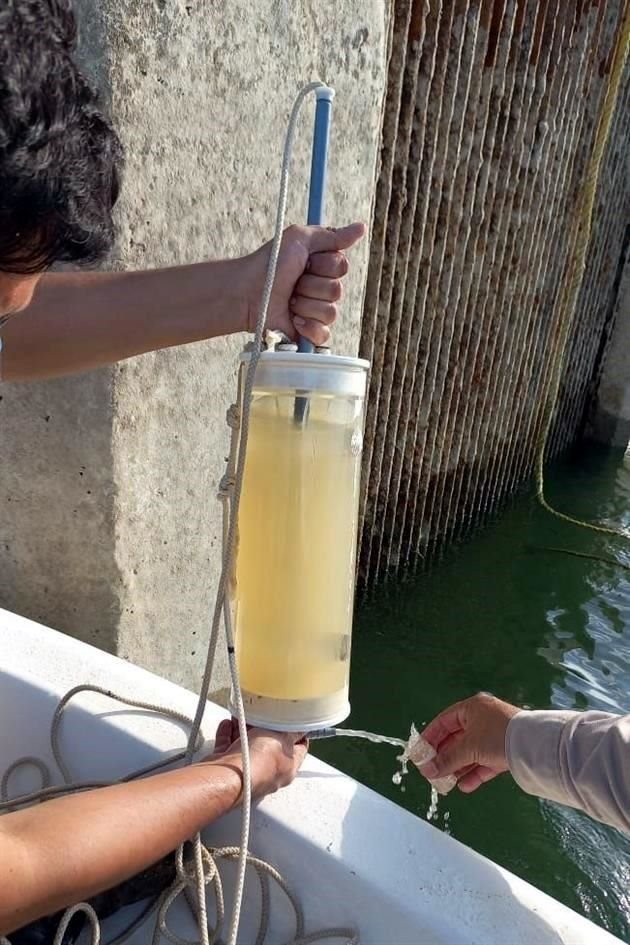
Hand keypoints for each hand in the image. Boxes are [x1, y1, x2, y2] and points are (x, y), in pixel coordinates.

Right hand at [211, 718, 307, 800]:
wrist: (226, 776)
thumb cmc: (258, 762)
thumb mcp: (283, 737)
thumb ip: (293, 732)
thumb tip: (298, 729)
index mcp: (287, 768)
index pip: (299, 750)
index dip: (299, 734)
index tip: (294, 720)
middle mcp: (267, 773)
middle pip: (270, 746)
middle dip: (266, 728)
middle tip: (264, 713)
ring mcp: (247, 771)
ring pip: (248, 745)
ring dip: (245, 729)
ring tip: (243, 714)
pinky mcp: (228, 768)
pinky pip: (229, 747)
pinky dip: (228, 734)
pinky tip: (228, 724)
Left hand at [244, 222, 365, 344]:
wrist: (248, 292)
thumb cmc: (270, 263)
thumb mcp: (300, 239)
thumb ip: (332, 236)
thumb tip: (361, 227)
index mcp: (323, 267)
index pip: (341, 266)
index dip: (323, 264)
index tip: (304, 261)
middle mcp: (322, 289)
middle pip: (337, 290)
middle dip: (312, 285)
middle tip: (293, 283)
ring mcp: (317, 312)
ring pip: (330, 311)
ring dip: (306, 304)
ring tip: (289, 300)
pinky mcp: (310, 333)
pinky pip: (324, 334)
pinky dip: (309, 326)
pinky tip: (294, 319)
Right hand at [417, 693, 520, 793]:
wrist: (534, 745)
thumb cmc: (496, 736)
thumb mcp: (468, 747)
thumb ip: (447, 759)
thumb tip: (427, 771)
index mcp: (472, 708)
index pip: (445, 721)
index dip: (430, 737)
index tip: (419, 752)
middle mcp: (483, 719)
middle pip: (457, 739)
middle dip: (444, 756)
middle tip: (431, 771)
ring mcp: (495, 736)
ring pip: (470, 753)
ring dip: (457, 767)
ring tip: (445, 783)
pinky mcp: (505, 752)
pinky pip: (484, 763)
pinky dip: (474, 773)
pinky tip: (464, 786)